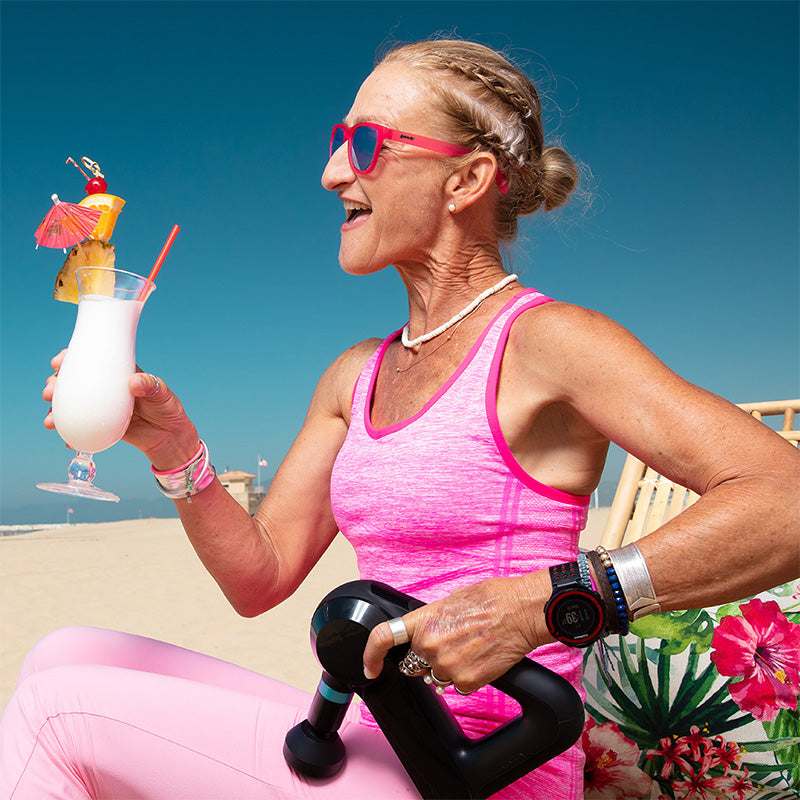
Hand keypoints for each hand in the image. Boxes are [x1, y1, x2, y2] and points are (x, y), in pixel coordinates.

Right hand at [42, 352, 199, 469]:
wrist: (170, 437)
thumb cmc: (168, 409)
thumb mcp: (163, 394)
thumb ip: (151, 386)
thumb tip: (134, 382)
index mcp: (118, 374)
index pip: (91, 360)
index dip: (71, 358)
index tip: (58, 361)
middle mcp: (105, 390)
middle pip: (73, 383)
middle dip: (54, 385)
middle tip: (49, 392)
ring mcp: (101, 409)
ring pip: (72, 406)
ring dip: (56, 411)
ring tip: (50, 421)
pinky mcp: (102, 428)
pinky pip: (82, 429)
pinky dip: (71, 435)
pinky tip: (67, 441)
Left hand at [362, 572, 553, 693]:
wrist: (521, 612)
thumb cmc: (493, 599)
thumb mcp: (452, 600)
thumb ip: (432, 620)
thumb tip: (427, 631)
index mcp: (424, 620)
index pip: (383, 638)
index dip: (370, 656)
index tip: (370, 668)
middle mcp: (430, 646)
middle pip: (416, 662)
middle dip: (427, 656)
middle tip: (451, 642)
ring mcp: (448, 667)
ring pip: (436, 675)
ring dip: (447, 667)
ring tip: (470, 647)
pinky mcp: (467, 682)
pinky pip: (457, 685)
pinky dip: (466, 675)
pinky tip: (480, 657)